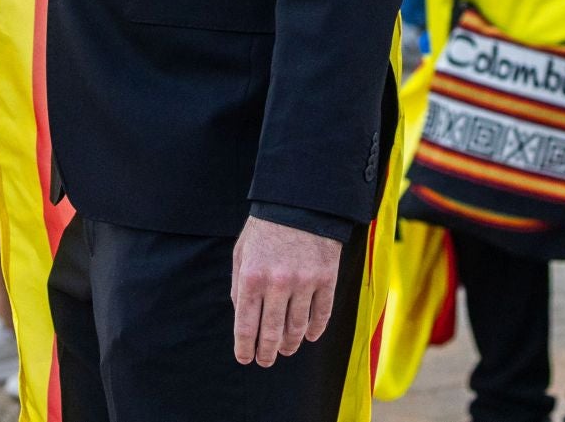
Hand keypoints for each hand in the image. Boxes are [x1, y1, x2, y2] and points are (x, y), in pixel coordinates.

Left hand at [232, 216, 342, 366]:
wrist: (300, 202)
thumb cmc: (265, 228)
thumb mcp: (241, 252)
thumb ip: (238, 285)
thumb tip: (242, 315)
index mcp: (251, 277)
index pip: (246, 325)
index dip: (245, 347)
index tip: (245, 359)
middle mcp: (277, 284)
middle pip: (272, 333)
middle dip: (267, 352)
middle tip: (265, 361)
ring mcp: (304, 283)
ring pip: (297, 328)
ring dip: (290, 344)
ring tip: (285, 350)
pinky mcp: (326, 279)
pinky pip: (322, 314)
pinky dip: (315, 330)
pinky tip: (309, 337)